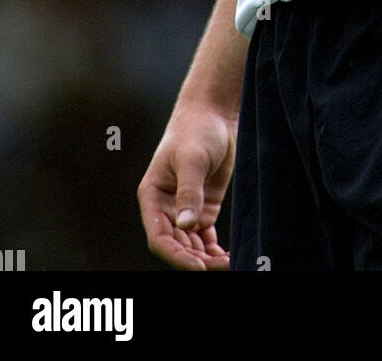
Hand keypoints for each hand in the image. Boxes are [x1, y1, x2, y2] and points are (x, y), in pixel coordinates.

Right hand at [138, 104, 238, 269]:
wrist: (215, 113)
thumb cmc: (196, 130)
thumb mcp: (192, 159)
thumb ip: (189, 192)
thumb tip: (186, 225)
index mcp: (152, 197)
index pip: (159, 237)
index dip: (176, 256)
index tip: (198, 267)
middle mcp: (166, 208)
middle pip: (177, 246)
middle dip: (196, 260)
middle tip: (221, 267)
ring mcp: (185, 210)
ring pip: (192, 246)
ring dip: (207, 259)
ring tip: (228, 265)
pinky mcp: (204, 208)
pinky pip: (206, 238)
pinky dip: (215, 250)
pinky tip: (229, 258)